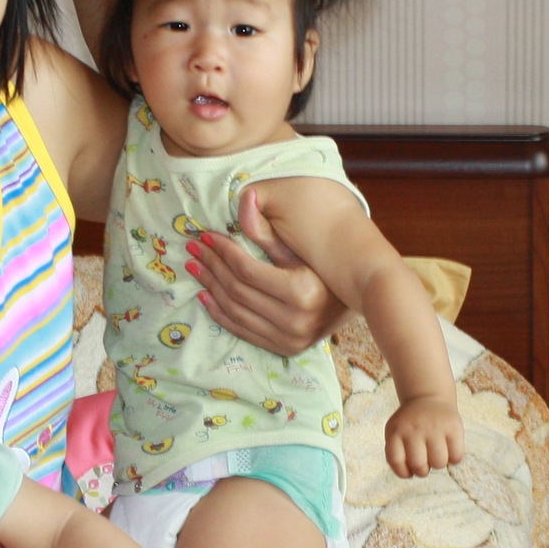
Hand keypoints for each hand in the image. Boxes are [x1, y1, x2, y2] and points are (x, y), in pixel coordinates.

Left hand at [186, 188, 344, 356]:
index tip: (206, 236)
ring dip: (211, 287)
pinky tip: (205, 295)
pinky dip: (220, 313)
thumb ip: (268, 231)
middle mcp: (295, 321)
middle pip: (237, 291)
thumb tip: (244, 198)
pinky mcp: (283, 349)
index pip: (247, 271)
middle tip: (194, 249)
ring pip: (235, 312)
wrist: (354, 303)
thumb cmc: (325, 268)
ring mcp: (288, 339)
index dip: (223, 252)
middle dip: (212, 266)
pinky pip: (242, 331)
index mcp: (301, 292)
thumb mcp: (300, 249)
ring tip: (195, 267)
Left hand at [385, 397, 464, 478]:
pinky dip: (454, 458)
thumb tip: (407, 474)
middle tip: (425, 461)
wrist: (428, 397)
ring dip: (438, 464)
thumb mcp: (395, 433)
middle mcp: (414, 428)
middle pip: (419, 466)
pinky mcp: (453, 426)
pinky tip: (449, 449)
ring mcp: (434, 427)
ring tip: (436, 453)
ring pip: (439, 463)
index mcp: (395, 432)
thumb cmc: (410, 424)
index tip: (409, 469)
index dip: (404, 472)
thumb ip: (395, 454)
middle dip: (423, 470)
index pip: (396, 461)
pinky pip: (456, 456)